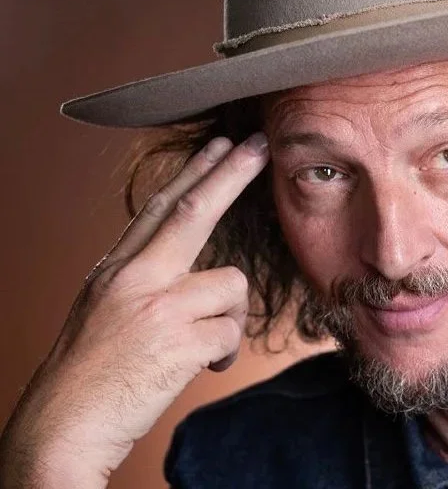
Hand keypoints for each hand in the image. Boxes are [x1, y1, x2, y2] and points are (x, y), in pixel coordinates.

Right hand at [0, 133, 269, 487]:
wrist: (63, 427)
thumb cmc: (91, 373)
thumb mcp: (107, 308)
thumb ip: (146, 279)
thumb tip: (193, 265)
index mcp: (116, 269)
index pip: (160, 207)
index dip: (194, 172)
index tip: (220, 146)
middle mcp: (134, 278)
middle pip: (194, 211)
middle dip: (231, 173)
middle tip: (259, 145)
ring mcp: (156, 307)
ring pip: (231, 285)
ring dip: (227, 318)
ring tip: (200, 346)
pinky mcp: (178, 342)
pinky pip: (232, 333)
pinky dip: (224, 354)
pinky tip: (199, 366)